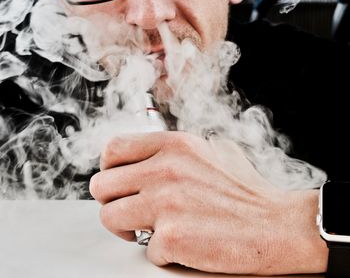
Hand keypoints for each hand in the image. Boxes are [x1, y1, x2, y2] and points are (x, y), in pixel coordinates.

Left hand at [90, 131, 327, 274]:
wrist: (275, 223)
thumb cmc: (245, 189)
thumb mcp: (211, 150)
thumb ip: (176, 149)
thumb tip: (148, 156)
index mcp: (173, 145)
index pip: (114, 148)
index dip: (109, 167)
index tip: (118, 180)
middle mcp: (165, 169)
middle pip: (102, 185)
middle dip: (111, 200)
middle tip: (128, 209)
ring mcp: (166, 203)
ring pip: (110, 217)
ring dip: (125, 228)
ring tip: (146, 229)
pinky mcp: (172, 236)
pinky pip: (144, 248)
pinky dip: (159, 250)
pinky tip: (180, 243)